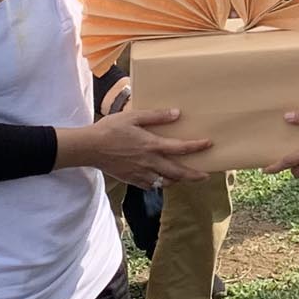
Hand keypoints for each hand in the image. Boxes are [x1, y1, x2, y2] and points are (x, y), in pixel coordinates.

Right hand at [82, 106, 211, 188]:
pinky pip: (151, 185)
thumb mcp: (133, 117)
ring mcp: (141, 173)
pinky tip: (161, 180)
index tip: (208, 144)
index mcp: (151, 145)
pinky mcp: (132, 179)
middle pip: (178, 172)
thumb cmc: (110, 129)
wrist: (90, 148)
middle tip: (205, 176)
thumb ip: (156, 116)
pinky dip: (159, 183)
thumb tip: (176, 113)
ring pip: (165, 182)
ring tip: (184, 177)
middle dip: (194, 175)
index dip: (197, 147)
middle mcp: (149, 162)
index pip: (181, 148)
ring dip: (177, 180)